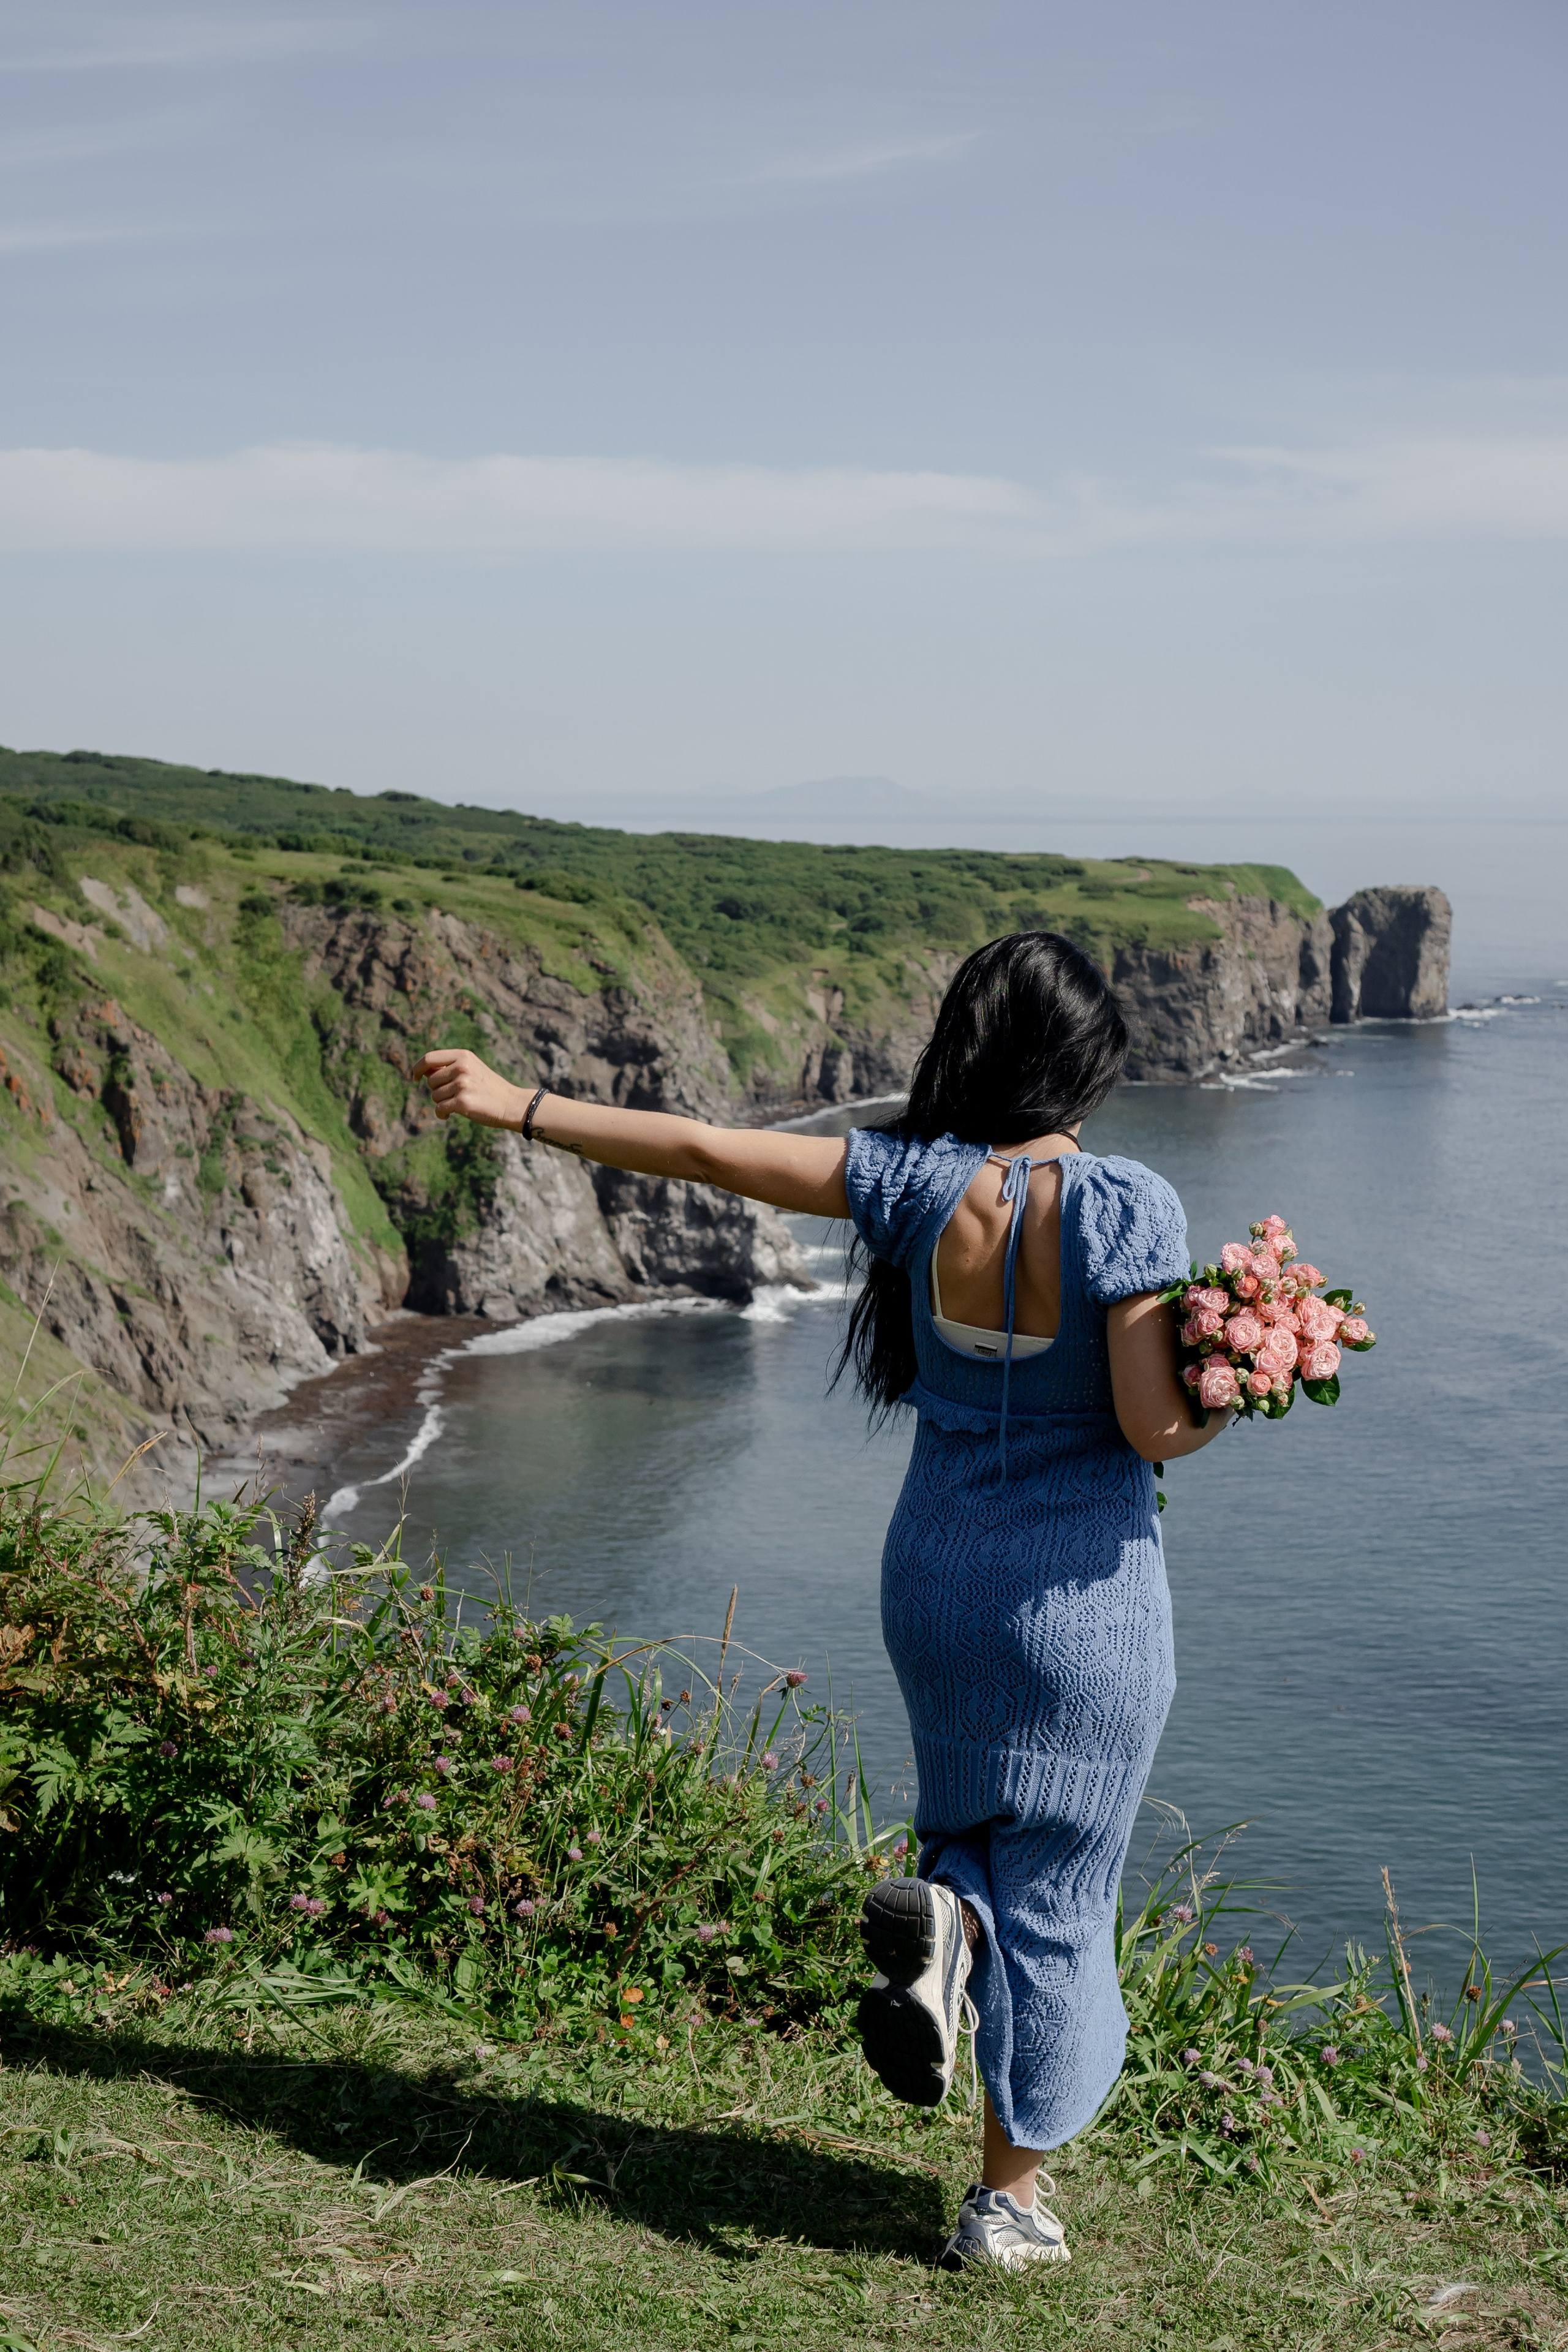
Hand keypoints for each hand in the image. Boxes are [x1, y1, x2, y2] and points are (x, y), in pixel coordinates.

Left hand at [412, 1048, 530, 1128]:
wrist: (511, 1104)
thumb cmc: (489, 1088)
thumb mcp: (472, 1069)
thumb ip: (449, 1068)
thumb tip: (423, 1072)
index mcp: (463, 1056)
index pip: (429, 1058)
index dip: (417, 1068)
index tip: (414, 1078)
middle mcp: (461, 1068)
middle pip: (431, 1081)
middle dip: (437, 1091)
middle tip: (454, 1096)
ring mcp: (462, 1084)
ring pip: (435, 1096)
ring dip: (442, 1103)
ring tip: (459, 1104)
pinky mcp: (462, 1102)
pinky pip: (439, 1109)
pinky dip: (442, 1114)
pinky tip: (449, 1115)